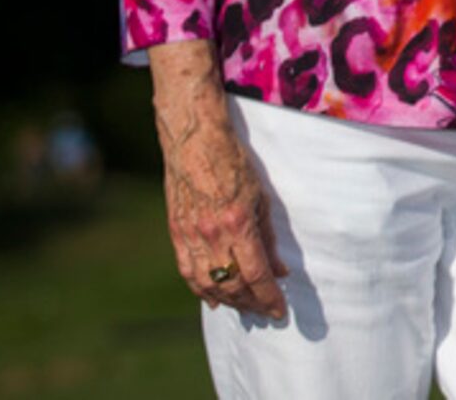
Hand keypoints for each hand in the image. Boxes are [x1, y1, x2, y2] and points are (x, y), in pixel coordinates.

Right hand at [160, 91, 286, 319]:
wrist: (195, 141)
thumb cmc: (234, 163)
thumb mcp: (261, 197)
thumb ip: (269, 237)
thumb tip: (279, 271)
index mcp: (238, 223)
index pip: (256, 273)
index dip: (269, 296)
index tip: (280, 310)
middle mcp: (212, 235)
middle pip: (232, 284)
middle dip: (251, 303)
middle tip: (266, 313)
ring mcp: (190, 236)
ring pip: (208, 284)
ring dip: (229, 301)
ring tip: (245, 309)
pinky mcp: (175, 233)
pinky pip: (188, 271)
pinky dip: (202, 290)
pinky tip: (215, 300)